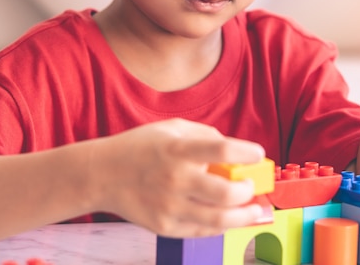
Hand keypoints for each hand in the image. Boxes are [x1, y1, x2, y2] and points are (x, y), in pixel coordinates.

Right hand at [91, 118, 265, 236]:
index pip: (222, 150)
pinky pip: (202, 231)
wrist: (101, 175)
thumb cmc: (140, 148)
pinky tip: (227, 217)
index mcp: (177, 149)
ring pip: (219, 219)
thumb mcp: (172, 128)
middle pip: (226, 192)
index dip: (247, 153)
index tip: (258, 154)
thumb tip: (237, 151)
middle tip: (251, 185)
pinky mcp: (164, 226)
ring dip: (244, 216)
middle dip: (248, 190)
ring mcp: (169, 206)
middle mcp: (175, 178)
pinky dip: (221, 225)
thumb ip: (205, 135)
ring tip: (253, 209)